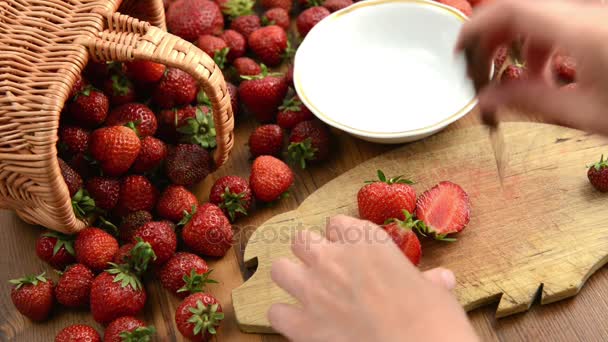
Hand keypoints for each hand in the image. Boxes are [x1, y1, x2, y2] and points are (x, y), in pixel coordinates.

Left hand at [268, 215, 478, 341]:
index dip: (343, 238)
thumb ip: (428, 281)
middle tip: (323, 268)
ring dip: (289, 278)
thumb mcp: (434, 292)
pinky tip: (299, 323)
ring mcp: (313, 289)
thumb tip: (441, 279)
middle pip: (301, 239)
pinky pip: (276, 312)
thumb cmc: (432, 317)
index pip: (338, 222)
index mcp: (365, 239)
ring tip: (304, 290)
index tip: (352, 251)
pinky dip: (285, 317)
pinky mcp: (303, 325)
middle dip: (309, 252)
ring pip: (279, 268)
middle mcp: (332, 257)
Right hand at [456, 0, 607, 134]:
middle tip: (481, 72)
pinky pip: (561, 24)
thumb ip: (529, 102)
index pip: (509, 10)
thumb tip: (485, 100)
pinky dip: (541, 45)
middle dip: (492, 39)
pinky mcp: (601, 25)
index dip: (475, 27)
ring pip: (539, 17)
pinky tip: (543, 76)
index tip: (459, 52)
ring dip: (517, 46)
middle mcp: (587, 15)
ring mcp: (596, 17)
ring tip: (516, 83)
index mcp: (579, 31)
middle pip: (519, 10)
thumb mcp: (583, 114)